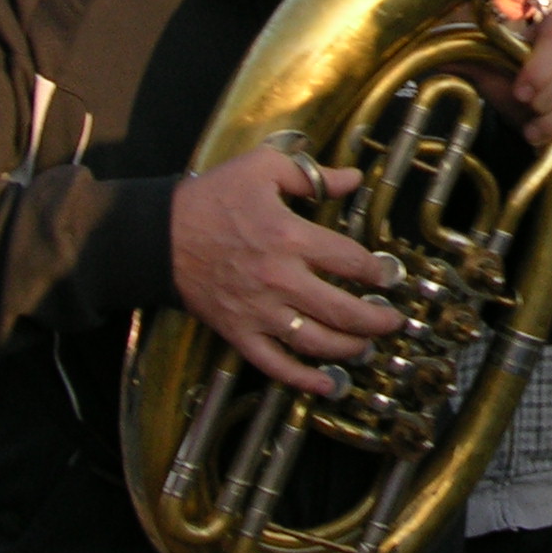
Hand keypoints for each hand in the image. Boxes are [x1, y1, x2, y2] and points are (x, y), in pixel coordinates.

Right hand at [168, 148, 407, 396]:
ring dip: (349, 349)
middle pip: (342, 310)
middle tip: (393, 321)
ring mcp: (258, 312)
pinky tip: (328, 385)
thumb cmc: (211, 199)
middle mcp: (279, 280)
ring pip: (315, 342)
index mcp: (289, 237)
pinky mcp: (238, 332)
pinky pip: (275, 364)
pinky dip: (303, 379)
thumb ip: (312, 174)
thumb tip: (354, 178)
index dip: (377, 271)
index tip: (388, 276)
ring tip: (367, 348)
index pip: (349, 261)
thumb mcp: (262, 167)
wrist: (158, 237)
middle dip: (376, 320)